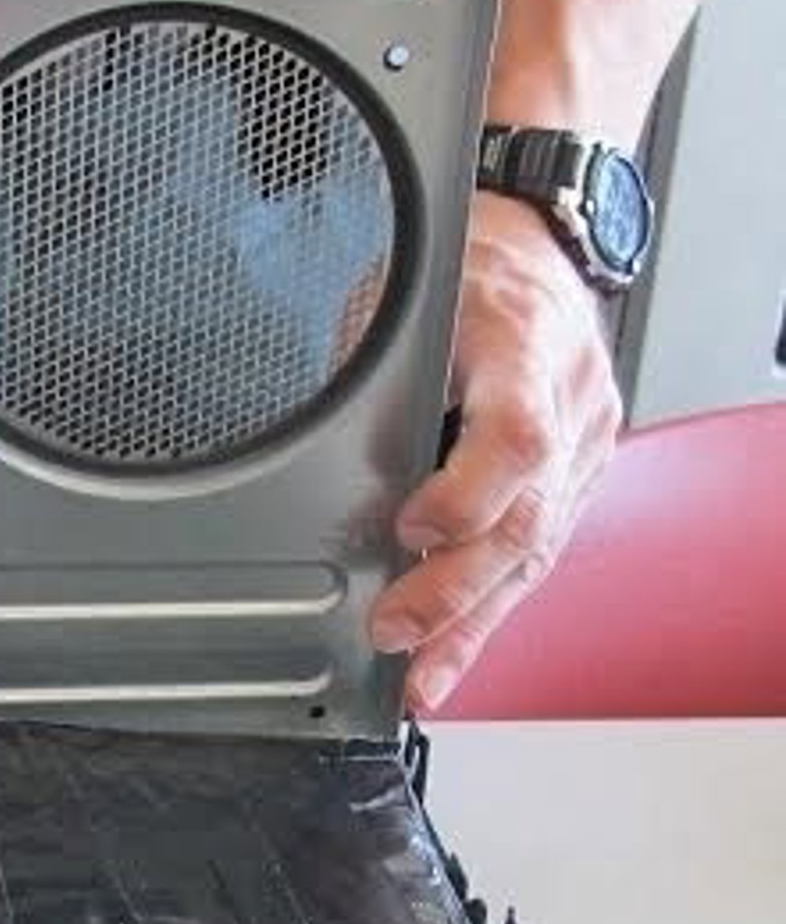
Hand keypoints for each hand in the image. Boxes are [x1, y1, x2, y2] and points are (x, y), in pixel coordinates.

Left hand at [371, 192, 622, 711]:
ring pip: (534, 551)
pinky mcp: (577, 479)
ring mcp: (584, 446)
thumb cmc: (465, 271)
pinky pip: (536, 555)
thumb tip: (338, 483)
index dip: (467, 494)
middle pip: (525, 516)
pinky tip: (452, 658)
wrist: (539, 244)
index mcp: (524, 344)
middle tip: (394, 633)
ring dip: (471, 625)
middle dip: (454, 589)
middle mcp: (568, 400)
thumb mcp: (401, 307)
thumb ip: (380, 392)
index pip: (517, 437)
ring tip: (422, 679)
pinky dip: (488, 611)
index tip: (410, 529)